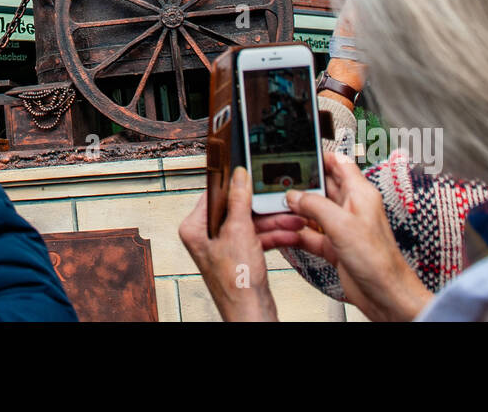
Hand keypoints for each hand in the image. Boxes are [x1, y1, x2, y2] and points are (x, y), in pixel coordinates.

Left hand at [178, 168, 277, 321]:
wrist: (252, 313)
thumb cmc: (236, 284)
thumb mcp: (238, 231)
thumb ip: (239, 200)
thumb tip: (239, 176)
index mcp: (195, 229)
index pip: (214, 195)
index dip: (233, 185)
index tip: (248, 175)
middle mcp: (206, 237)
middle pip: (236, 209)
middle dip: (262, 208)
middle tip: (279, 201)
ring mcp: (224, 248)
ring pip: (250, 224)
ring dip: (273, 222)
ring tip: (292, 220)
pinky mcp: (240, 257)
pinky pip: (257, 238)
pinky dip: (273, 236)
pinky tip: (290, 234)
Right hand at [271, 153, 431, 321]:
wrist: (384, 294)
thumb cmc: (379, 261)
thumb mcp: (343, 225)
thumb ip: (316, 206)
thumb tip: (295, 196)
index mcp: (360, 194)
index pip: (341, 164)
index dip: (322, 156)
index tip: (302, 154)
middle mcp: (351, 208)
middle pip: (323, 187)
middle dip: (302, 185)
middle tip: (281, 183)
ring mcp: (342, 228)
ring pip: (314, 211)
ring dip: (297, 210)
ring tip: (279, 206)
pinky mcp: (335, 246)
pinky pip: (311, 234)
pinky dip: (298, 233)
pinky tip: (286, 232)